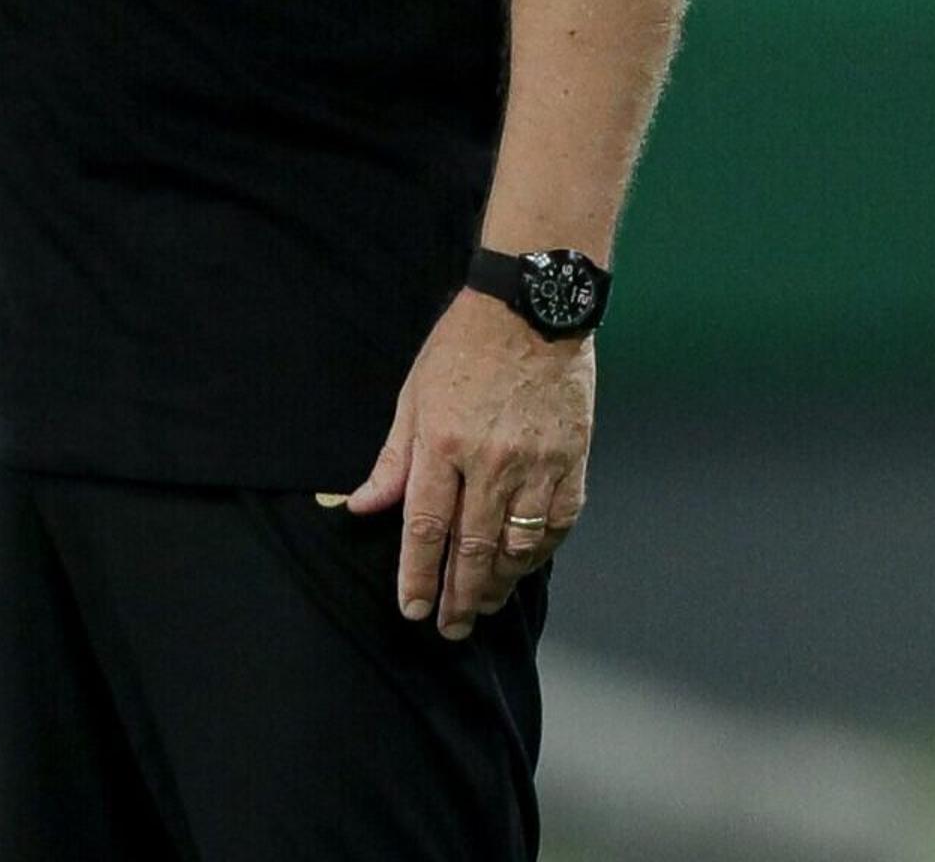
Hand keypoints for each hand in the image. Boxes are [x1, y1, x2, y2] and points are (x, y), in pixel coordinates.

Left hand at [341, 287, 593, 637]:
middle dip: (458, 596)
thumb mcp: (413, 396)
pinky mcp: (572, 459)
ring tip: (484, 603)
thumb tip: (361, 507)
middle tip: (450, 627)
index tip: (412, 610)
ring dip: (499, 583)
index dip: (417, 576)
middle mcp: (490, 461)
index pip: (425, 528)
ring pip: (518, 545)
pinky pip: (559, 522)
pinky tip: (524, 565)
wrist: (532, 308)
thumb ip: (393, 459)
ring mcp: (537, 463)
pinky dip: (541, 551)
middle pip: (473, 548)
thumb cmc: (463, 348)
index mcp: (442, 444)